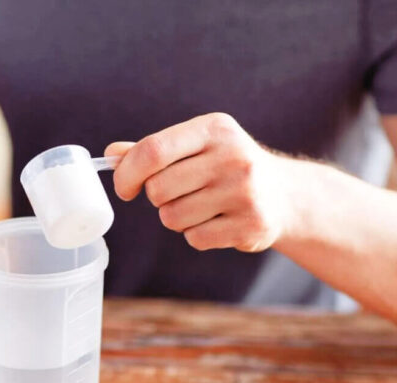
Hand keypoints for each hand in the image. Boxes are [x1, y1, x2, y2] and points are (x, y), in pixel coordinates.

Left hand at [108, 113, 297, 252]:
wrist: (285, 195)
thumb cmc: (227, 166)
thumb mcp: (196, 146)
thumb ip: (153, 150)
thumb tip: (110, 155)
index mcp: (213, 129)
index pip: (153, 150)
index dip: (128, 173)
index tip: (124, 188)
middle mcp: (233, 156)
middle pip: (158, 189)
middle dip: (158, 197)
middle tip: (179, 193)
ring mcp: (244, 192)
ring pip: (172, 217)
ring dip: (177, 217)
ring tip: (203, 206)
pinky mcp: (250, 225)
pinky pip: (194, 238)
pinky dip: (197, 234)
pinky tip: (217, 221)